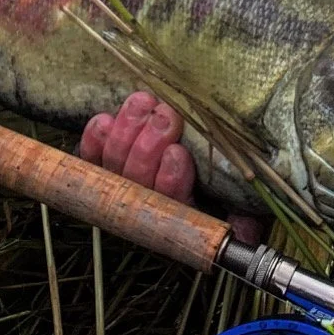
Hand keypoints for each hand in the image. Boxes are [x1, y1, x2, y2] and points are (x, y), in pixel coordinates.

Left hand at [78, 90, 264, 241]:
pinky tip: (106, 119)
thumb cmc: (222, 188)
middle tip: (166, 116)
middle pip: (138, 182)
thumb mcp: (241, 207)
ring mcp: (118, 187)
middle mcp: (146, 207)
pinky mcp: (97, 167)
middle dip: (149, 146)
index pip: (172, 207)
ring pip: (113, 164)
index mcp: (183, 218)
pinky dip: (95, 138)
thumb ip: (245, 221)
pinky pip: (89, 157)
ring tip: (144, 102)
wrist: (191, 166)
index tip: (178, 153)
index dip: (171, 181)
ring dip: (127, 131)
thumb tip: (244, 232)